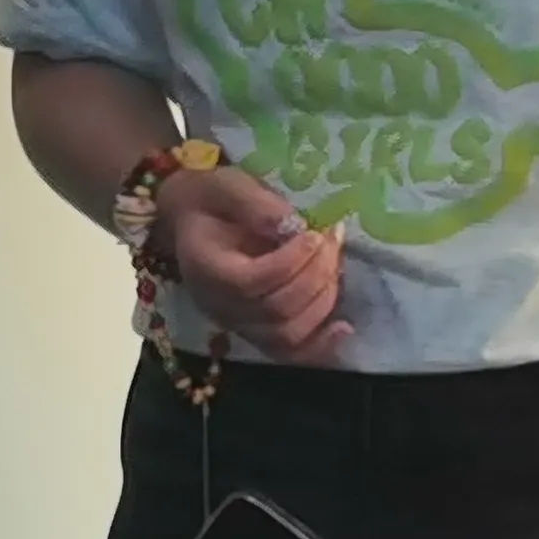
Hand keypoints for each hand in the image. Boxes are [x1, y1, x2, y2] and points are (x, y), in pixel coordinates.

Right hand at [157, 164, 347, 359]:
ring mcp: (238, 322)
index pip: (251, 283)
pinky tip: (345, 328)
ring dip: (324, 298)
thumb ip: (255, 204)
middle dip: (316, 273)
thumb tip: (292, 225)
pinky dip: (319, 345)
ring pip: (287, 334)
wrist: (193, 217)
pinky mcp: (256, 329)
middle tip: (332, 238)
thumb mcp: (228, 187)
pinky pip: (288, 351)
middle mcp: (219, 305)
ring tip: (336, 261)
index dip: (291, 261)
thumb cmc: (213, 199)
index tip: (314, 233)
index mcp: (207, 270)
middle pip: (276, 310)